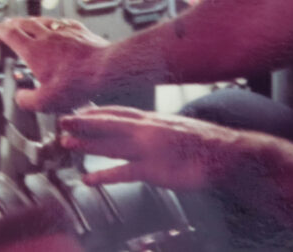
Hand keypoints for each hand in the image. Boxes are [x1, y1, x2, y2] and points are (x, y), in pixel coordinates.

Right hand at [0, 17, 110, 110]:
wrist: (107, 68)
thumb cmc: (78, 84)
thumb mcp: (46, 102)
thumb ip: (28, 101)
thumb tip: (20, 97)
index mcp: (34, 51)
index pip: (11, 35)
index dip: (0, 31)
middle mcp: (47, 36)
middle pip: (25, 24)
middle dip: (13, 23)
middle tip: (7, 24)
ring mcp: (65, 31)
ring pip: (43, 21)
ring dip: (31, 20)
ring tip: (28, 22)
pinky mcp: (80, 31)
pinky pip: (62, 22)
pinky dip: (54, 23)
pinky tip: (57, 25)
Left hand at [59, 106, 262, 190]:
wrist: (231, 152)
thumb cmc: (209, 143)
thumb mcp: (179, 127)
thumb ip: (160, 129)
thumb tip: (150, 131)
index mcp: (154, 119)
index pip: (119, 111)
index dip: (97, 112)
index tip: (80, 112)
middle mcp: (148, 129)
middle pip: (108, 124)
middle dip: (83, 122)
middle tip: (62, 121)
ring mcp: (149, 149)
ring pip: (110, 144)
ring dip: (86, 144)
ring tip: (66, 144)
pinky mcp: (154, 169)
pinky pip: (123, 172)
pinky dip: (103, 176)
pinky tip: (89, 180)